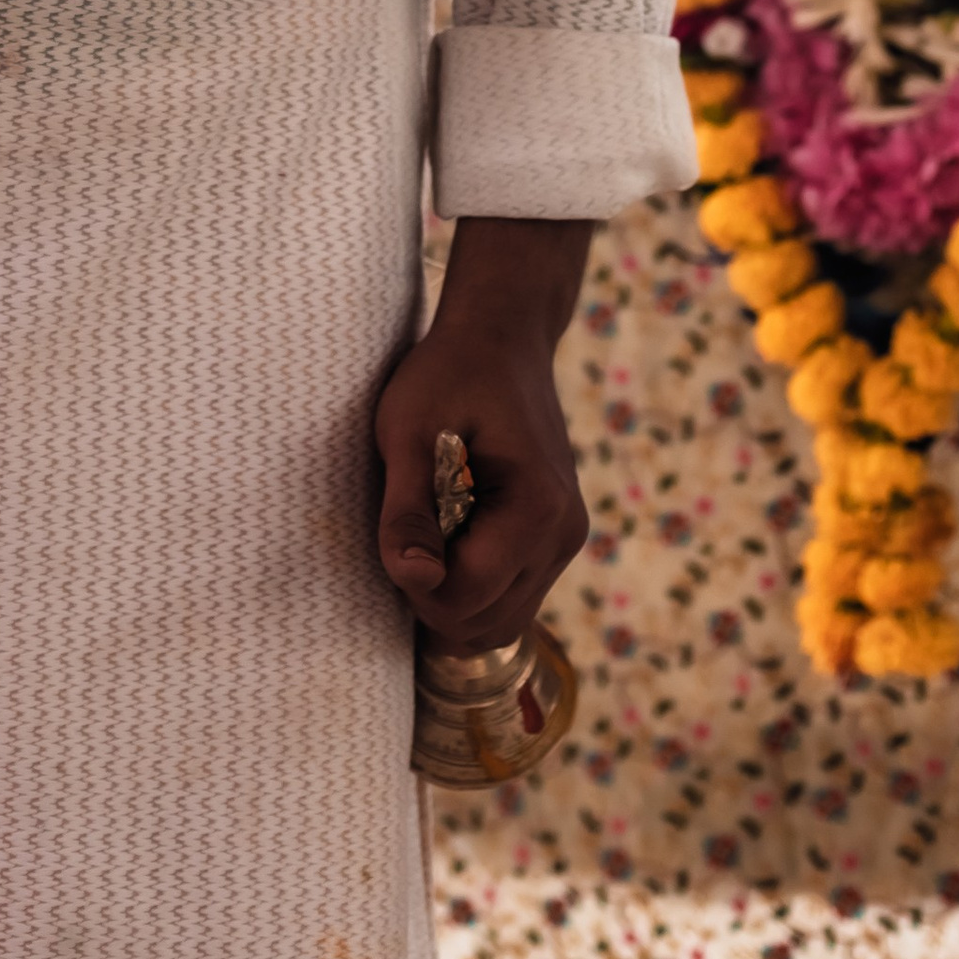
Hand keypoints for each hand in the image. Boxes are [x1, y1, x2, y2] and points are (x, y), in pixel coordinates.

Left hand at [374, 216, 591, 653]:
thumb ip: (407, 508)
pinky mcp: (555, 540)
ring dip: (452, 596)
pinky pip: (511, 598)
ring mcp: (565, 541)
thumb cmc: (448, 372)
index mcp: (537, 508)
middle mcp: (564, 535)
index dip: (414, 581)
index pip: (466, 598)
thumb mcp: (408, 430)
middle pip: (485, 623)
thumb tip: (412, 578)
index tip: (394, 530)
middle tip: (405, 531)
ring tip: (426, 532)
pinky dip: (473, 588)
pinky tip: (447, 538)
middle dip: (431, 595)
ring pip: (500, 622)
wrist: (501, 336)